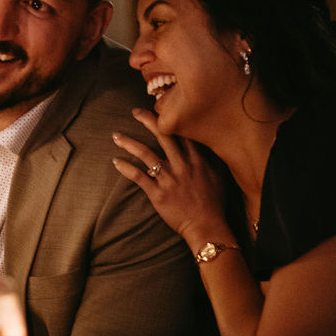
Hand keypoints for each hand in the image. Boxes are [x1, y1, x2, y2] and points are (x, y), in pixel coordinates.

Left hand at [112, 110, 225, 245]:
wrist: (207, 227)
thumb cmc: (214, 204)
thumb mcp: (219, 177)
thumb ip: (211, 160)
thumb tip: (208, 147)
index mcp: (197, 160)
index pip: (182, 133)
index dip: (171, 118)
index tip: (161, 108)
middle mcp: (182, 165)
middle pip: (163, 136)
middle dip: (147, 121)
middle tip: (135, 111)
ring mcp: (169, 179)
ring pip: (146, 154)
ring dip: (129, 143)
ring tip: (116, 135)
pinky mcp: (158, 194)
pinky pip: (138, 176)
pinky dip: (126, 168)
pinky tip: (116, 161)